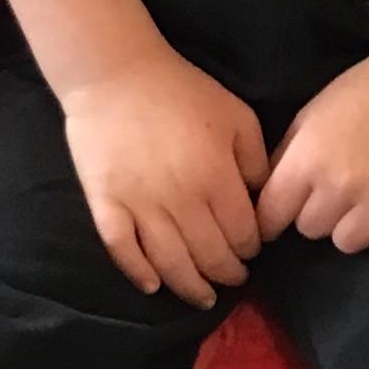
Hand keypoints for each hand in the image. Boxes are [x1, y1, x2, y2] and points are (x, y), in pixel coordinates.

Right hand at [62, 48, 269, 308]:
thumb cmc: (182, 90)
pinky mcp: (105, 203)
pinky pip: (122, 250)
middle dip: (227, 273)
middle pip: (209, 256)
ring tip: (203, 296)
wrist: (116, 71)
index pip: (242, 234)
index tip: (252, 251)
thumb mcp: (237, 116)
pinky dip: (138, 273)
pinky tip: (153, 285)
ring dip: (191, 286)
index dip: (251, 249)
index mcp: (215, 177)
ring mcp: (139, 205)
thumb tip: (263, 202)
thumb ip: (255, 161)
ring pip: (170, 263)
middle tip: (233, 277)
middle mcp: (180, 199)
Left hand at [257, 47, 368, 255]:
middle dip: (318, 211)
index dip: (274, 216)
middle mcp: (340, 185)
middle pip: (309, 230)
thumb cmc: (365, 89)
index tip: (283, 213)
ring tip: (366, 196)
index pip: (271, 216)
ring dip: (351, 224)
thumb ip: (286, 157)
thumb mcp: (310, 115)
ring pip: (347, 243)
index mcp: (307, 159)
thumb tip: (270, 197)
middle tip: (338, 187)